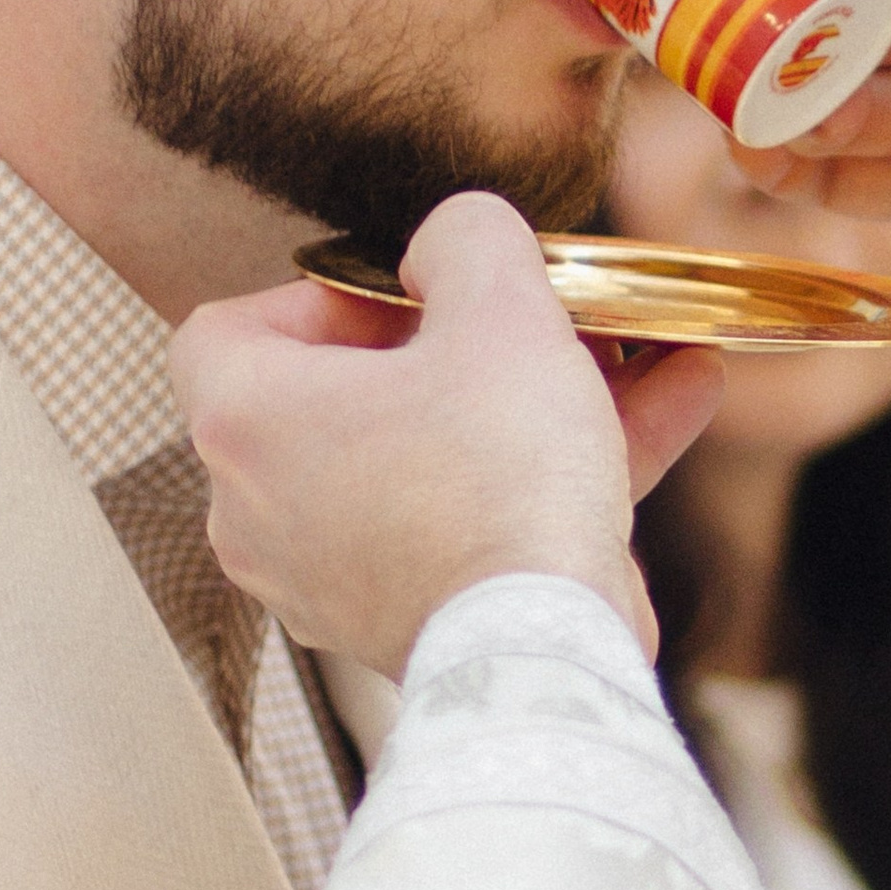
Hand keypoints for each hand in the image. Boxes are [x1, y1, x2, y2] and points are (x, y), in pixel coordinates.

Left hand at [171, 194, 722, 682]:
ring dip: (515, 408)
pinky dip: (532, 479)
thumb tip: (452, 239)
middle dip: (451, 350)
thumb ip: (467, 238)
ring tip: (624, 360)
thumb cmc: (498, 482)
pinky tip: (662, 412)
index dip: (320, 296)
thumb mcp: (498, 309)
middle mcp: (256, 510)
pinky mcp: (391, 624)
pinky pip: (458, 525)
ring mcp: (319, 578)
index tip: (407, 297)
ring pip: (419, 460)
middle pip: (339, 397)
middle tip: (524, 323)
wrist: (542, 651)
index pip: (228, 328)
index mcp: (244, 421)